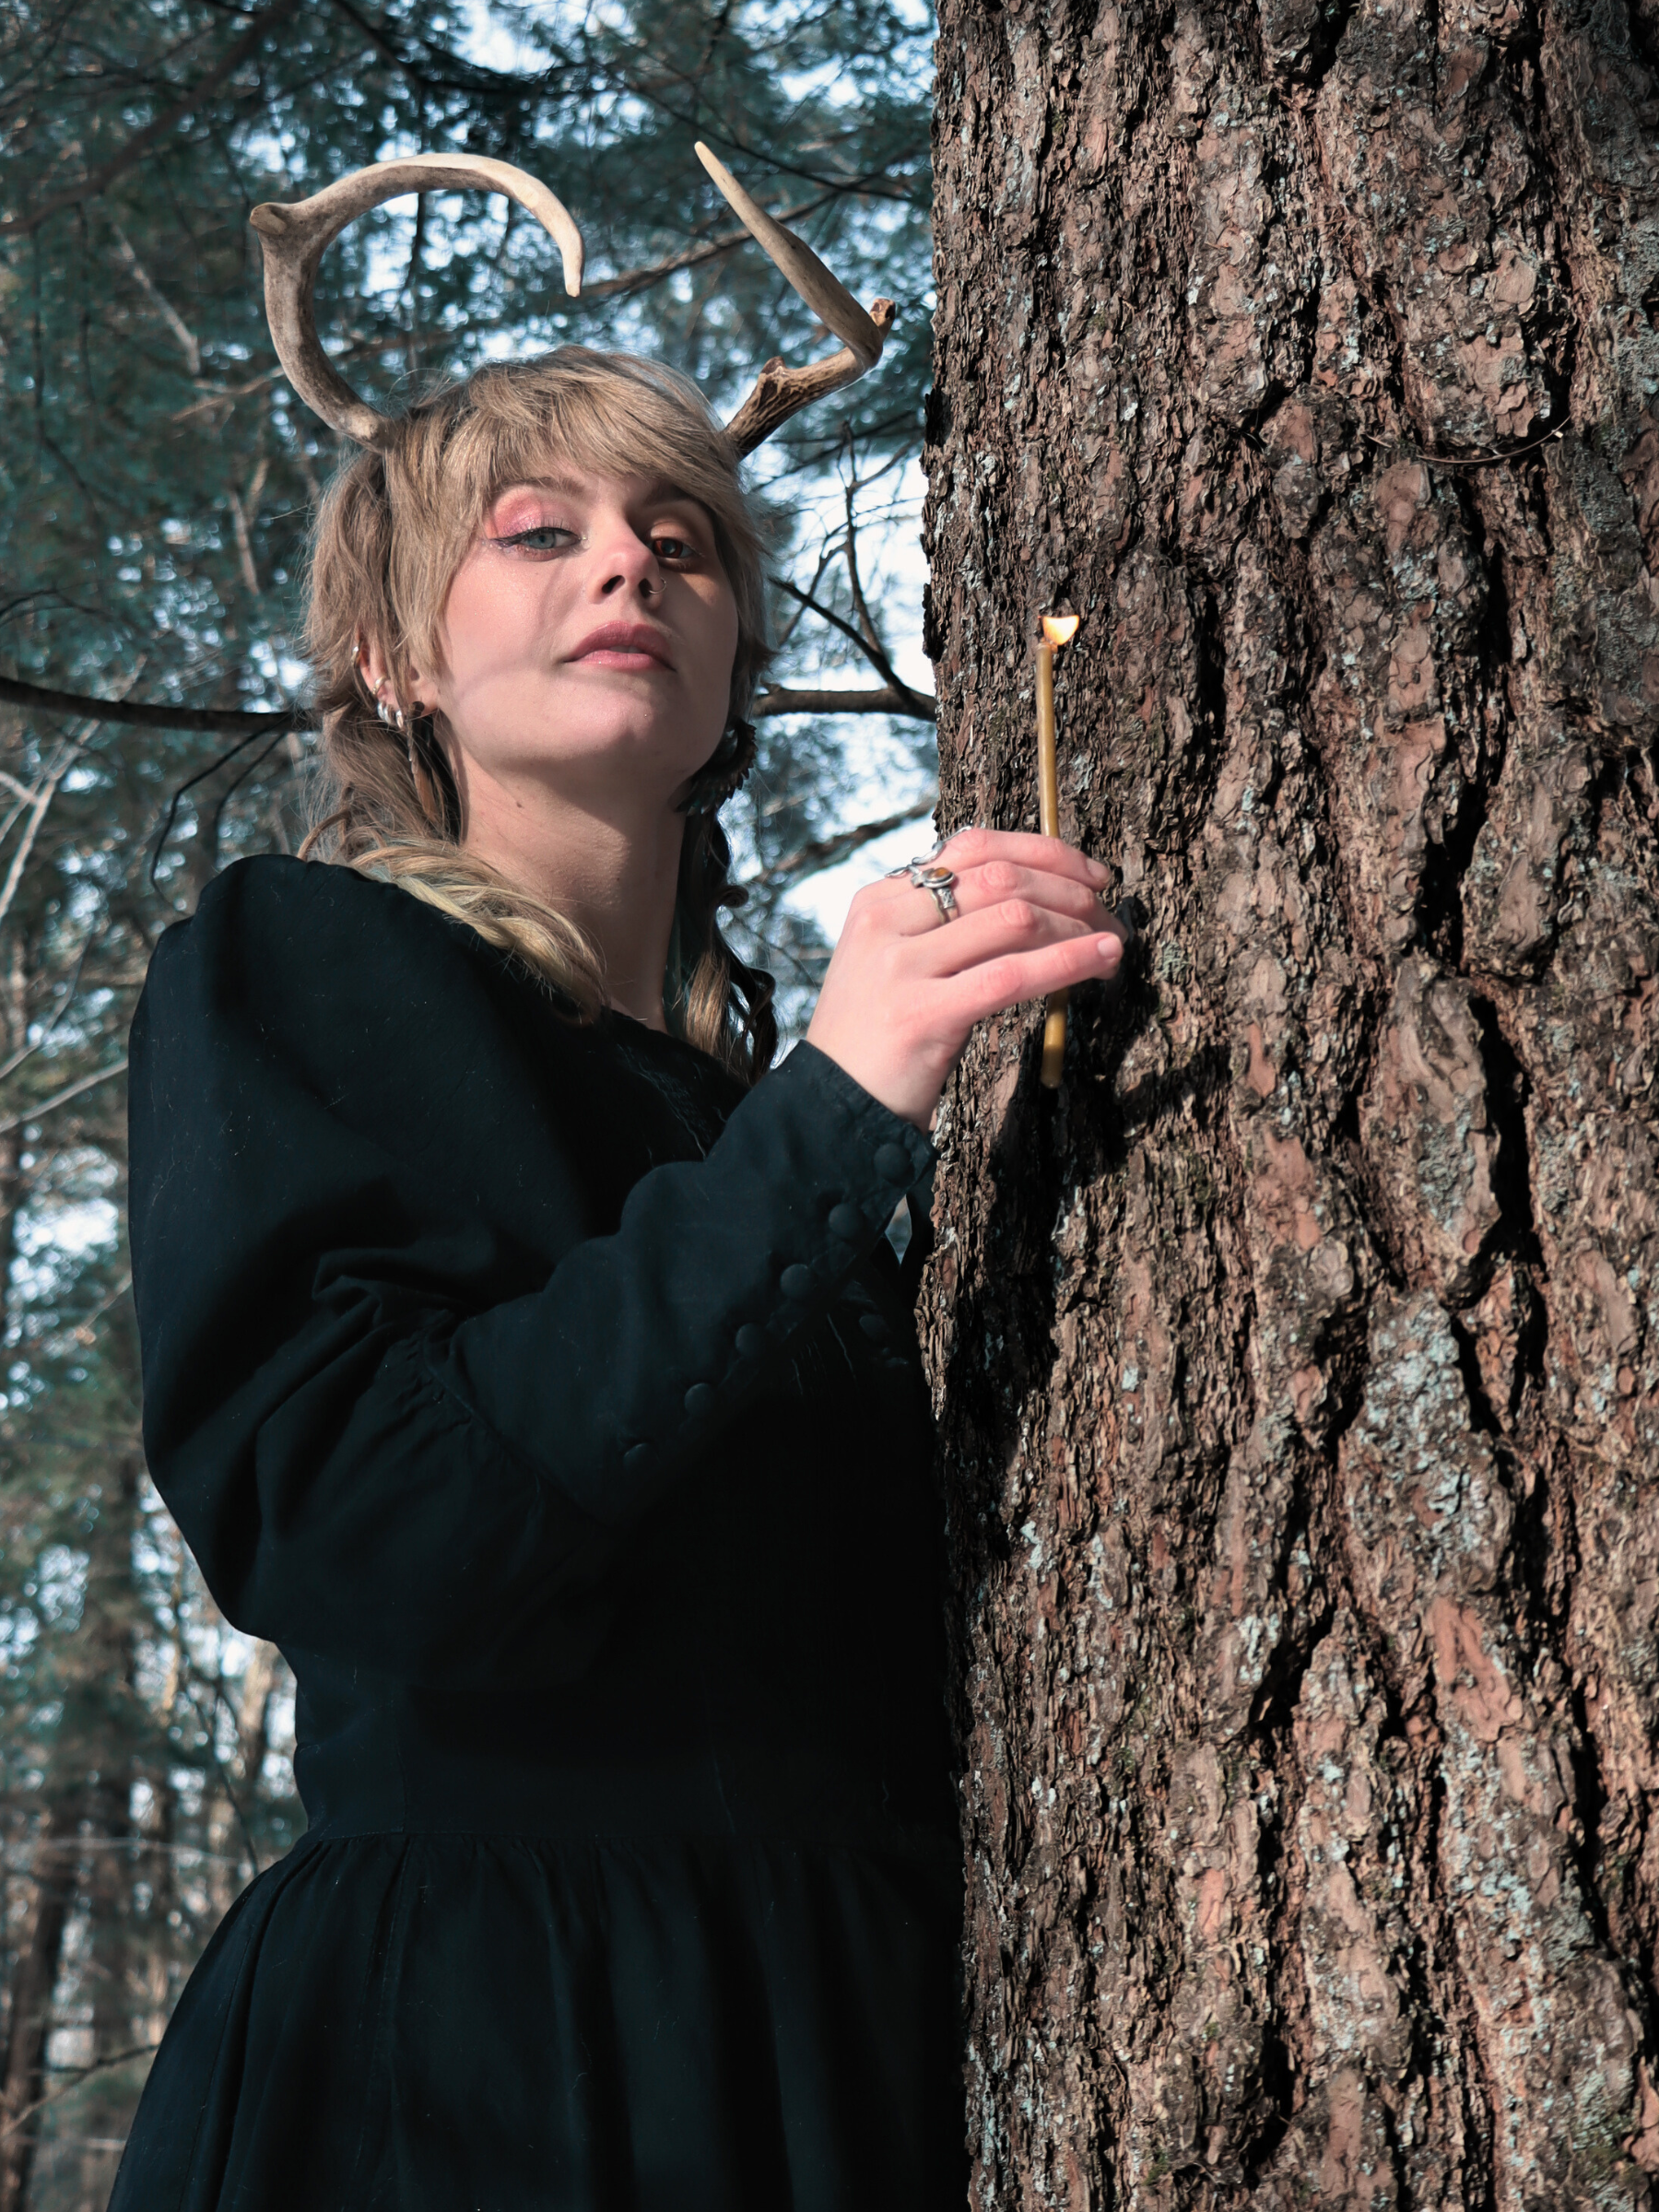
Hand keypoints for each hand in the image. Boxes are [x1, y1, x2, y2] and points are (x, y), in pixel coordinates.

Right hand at [805, 827, 1126, 1130]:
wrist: (835, 1106)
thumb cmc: (880, 1038)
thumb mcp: (898, 962)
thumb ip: (945, 926)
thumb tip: (1035, 897)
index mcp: (880, 899)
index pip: (973, 846)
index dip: (1043, 851)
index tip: (1089, 873)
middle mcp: (885, 922)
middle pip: (1000, 877)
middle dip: (1070, 890)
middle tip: (1110, 915)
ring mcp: (900, 967)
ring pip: (1013, 917)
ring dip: (1078, 925)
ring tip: (1113, 943)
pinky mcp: (921, 1014)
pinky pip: (1011, 975)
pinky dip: (1068, 961)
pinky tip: (1101, 960)